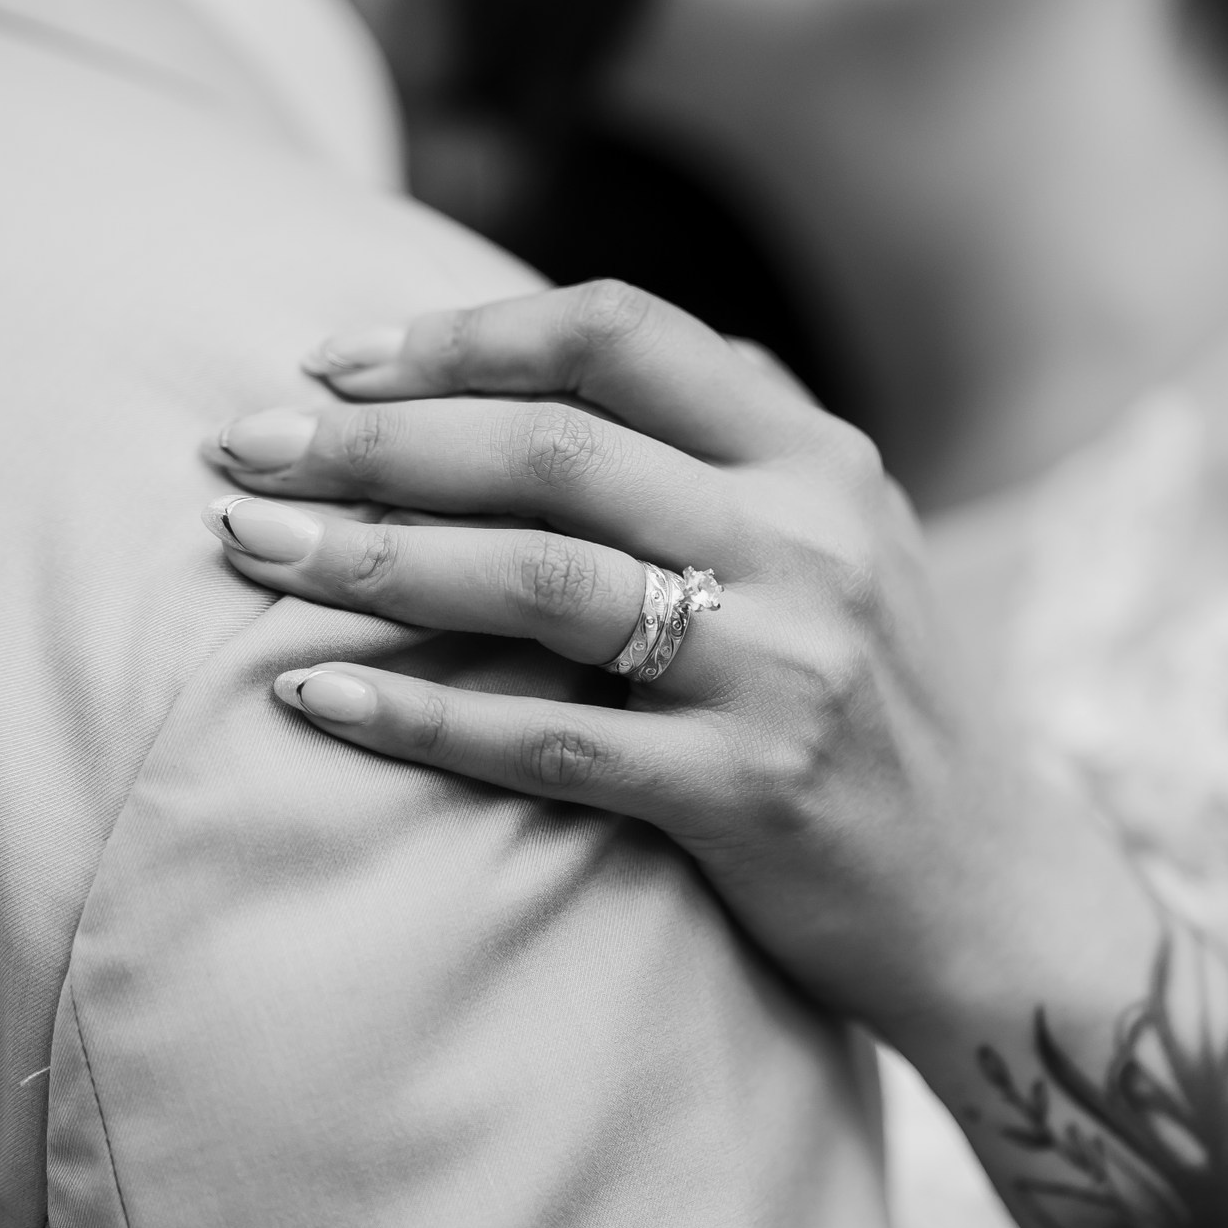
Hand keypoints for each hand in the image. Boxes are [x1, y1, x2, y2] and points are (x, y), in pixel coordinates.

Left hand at [203, 284, 1227, 1227]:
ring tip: (246, 550)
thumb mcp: (847, 539)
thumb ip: (731, 442)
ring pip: (535, 578)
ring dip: (368, 562)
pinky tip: (314, 702)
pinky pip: (545, 741)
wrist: (991, 892)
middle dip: (371, 444)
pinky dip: (417, 718)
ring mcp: (782, 664)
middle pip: (551, 448)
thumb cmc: (885, 705)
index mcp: (821, 454)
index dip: (459, 337)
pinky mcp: (745, 789)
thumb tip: (562, 355)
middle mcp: (809, 537)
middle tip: (237, 450)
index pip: (617, 336)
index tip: (333, 365)